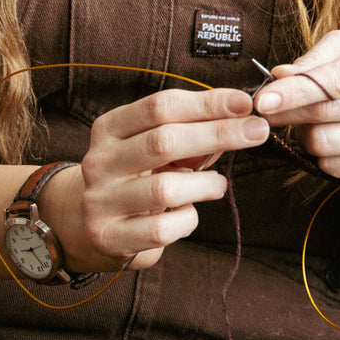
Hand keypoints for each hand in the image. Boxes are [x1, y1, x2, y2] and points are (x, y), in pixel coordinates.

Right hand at [40, 87, 268, 273]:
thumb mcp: (146, 147)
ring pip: (165, 188)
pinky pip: (162, 229)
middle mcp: (100, 161)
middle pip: (165, 140)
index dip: (205, 102)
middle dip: (218, 133)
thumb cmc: (131, 177)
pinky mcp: (110, 237)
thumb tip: (237, 117)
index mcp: (109, 128)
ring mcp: (101, 200)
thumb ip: (182, 133)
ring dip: (205, 183)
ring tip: (218, 183)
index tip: (244, 102)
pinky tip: (189, 212)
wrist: (82, 225)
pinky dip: (188, 219)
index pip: (160, 106)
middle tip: (257, 131)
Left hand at [253, 30, 339, 188]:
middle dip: (286, 113)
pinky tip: (334, 139)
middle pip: (325, 114)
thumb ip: (313, 59)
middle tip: (266, 110)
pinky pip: (335, 168)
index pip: (336, 81)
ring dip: (305, 134)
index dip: (295, 91)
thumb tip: (280, 76)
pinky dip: (323, 155)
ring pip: (325, 144)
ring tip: (313, 121)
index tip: (263, 100)